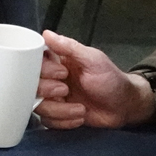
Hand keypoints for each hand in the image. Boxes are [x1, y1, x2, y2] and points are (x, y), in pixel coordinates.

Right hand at [36, 30, 154, 130]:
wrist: (124, 106)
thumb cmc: (112, 80)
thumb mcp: (93, 59)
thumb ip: (69, 47)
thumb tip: (47, 34)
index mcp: (58, 62)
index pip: (35, 62)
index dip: (44, 70)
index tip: (62, 73)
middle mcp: (52, 79)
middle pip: (31, 86)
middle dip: (49, 92)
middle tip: (67, 90)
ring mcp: (54, 98)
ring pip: (39, 106)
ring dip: (60, 111)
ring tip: (80, 109)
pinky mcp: (58, 115)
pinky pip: (48, 121)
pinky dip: (64, 121)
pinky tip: (80, 117)